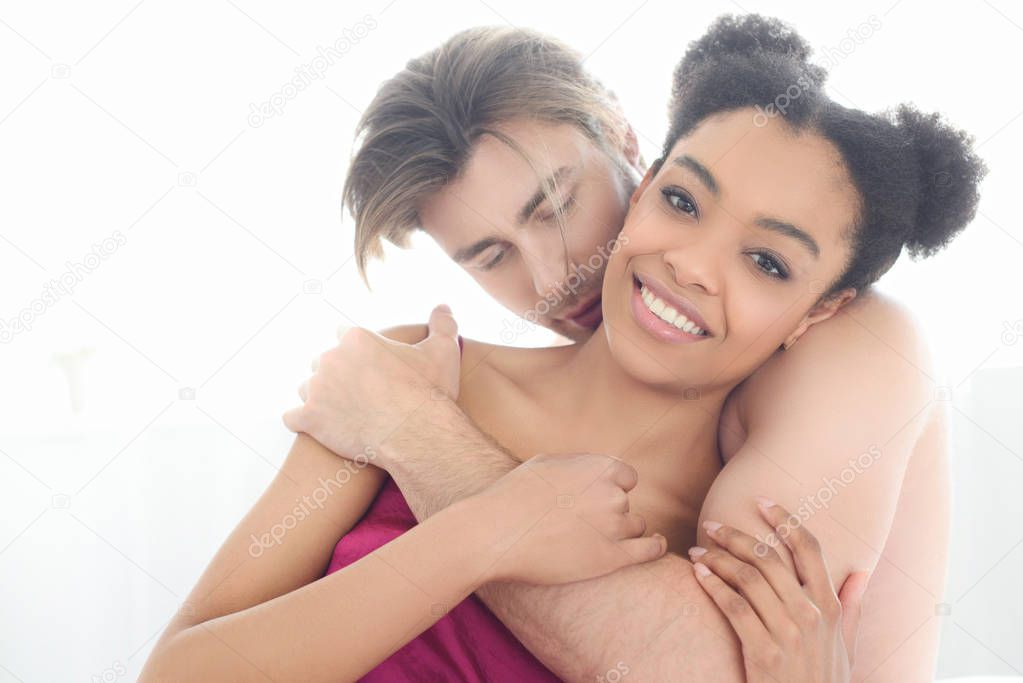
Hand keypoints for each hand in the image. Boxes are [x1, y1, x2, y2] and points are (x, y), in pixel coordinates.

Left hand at [283, 305, 460, 459]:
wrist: (417, 436)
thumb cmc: (429, 393)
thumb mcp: (443, 351)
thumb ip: (443, 324)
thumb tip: (444, 307)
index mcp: (356, 338)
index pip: (343, 334)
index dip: (357, 351)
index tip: (369, 367)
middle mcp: (330, 358)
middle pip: (323, 361)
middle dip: (337, 374)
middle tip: (358, 393)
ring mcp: (316, 389)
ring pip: (308, 388)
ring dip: (320, 397)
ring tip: (342, 412)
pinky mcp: (309, 419)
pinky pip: (293, 417)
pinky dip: (304, 422)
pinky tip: (319, 428)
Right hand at [472, 453, 667, 584]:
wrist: (497, 534)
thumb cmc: (513, 496)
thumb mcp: (545, 463)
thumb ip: (577, 464)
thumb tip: (590, 468)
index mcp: (598, 468)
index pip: (626, 476)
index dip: (614, 487)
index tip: (599, 498)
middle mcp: (612, 495)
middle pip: (626, 503)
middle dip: (609, 511)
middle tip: (580, 523)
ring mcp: (614, 527)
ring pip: (635, 527)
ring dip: (620, 531)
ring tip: (592, 539)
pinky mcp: (612, 558)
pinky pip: (649, 551)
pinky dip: (656, 547)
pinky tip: (657, 545)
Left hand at [688, 499, 868, 681]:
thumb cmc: (824, 679)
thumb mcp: (845, 644)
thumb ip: (851, 607)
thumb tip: (861, 574)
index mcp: (830, 607)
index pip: (810, 550)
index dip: (786, 520)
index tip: (763, 501)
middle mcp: (810, 614)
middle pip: (770, 559)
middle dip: (736, 535)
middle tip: (712, 524)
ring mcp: (787, 633)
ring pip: (747, 578)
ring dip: (717, 558)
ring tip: (699, 550)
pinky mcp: (763, 652)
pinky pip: (733, 607)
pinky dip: (712, 586)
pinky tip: (698, 574)